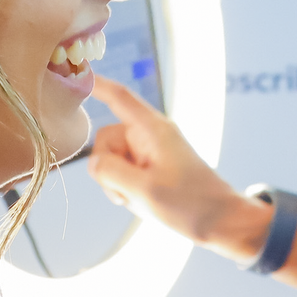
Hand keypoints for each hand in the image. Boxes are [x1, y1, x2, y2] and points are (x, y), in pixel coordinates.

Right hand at [84, 76, 265, 261]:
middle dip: (108, 168)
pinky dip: (124, 189)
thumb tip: (94, 163)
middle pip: (105, 140)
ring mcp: (150, 152)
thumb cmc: (191, 204)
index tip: (74, 73)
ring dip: (116, 183)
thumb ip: (110, 172)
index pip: (118, 97)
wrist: (222, 222)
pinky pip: (122, 173)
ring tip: (140, 198)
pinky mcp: (151, 168)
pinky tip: (141, 201)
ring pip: (110, 161)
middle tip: (129, 191)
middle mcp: (150, 135)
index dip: (95, 84)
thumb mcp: (144, 190)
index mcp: (152, 129)